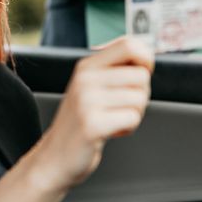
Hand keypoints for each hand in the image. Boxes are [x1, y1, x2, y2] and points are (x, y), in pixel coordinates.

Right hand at [33, 37, 153, 189]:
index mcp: (86, 66)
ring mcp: (87, 101)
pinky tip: (112, 131)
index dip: (146, 59)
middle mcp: (85, 80)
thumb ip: (114, 70)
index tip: (142, 73)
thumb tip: (147, 56)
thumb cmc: (79, 123)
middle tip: (121, 107)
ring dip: (134, 114)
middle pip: (141, 75)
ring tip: (113, 119)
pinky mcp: (93, 124)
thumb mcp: (90, 88)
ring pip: (140, 98)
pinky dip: (128, 128)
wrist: (54, 157)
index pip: (129, 44)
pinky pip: (133, 118)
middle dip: (140, 95)